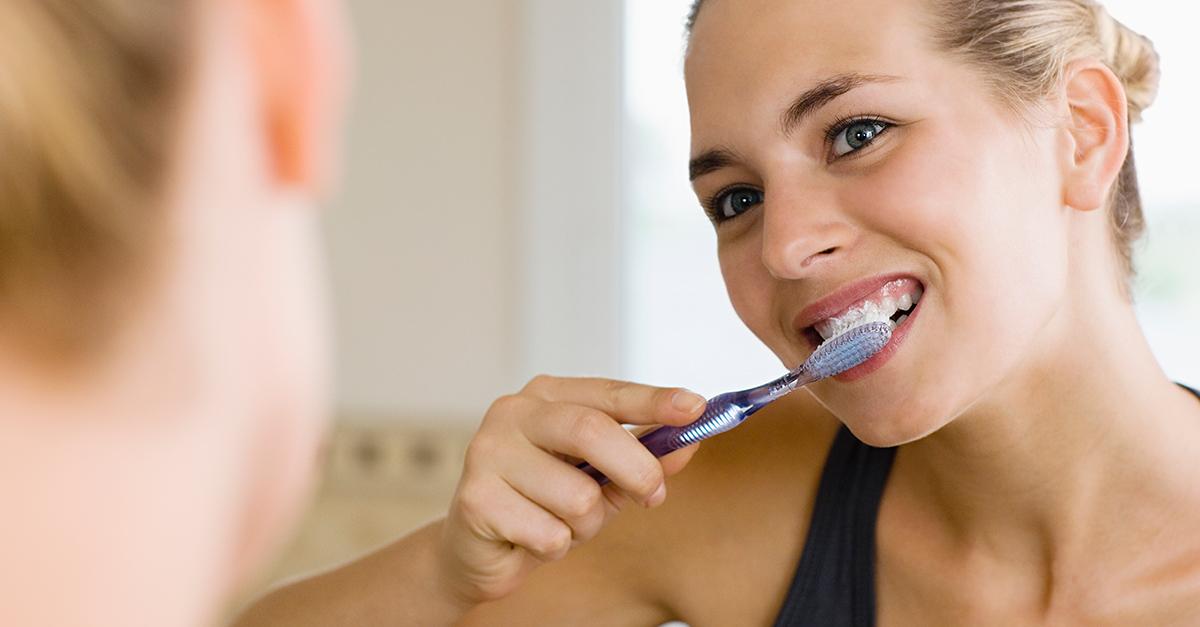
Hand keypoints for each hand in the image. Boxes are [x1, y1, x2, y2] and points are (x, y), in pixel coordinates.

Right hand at [436, 376, 706, 606]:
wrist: (475, 549)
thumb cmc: (543, 503)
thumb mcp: (600, 477)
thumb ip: (642, 458)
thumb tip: (689, 444)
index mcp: (546, 396)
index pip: (609, 394)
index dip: (654, 401)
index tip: (696, 408)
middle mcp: (513, 413)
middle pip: (591, 431)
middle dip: (636, 469)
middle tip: (653, 495)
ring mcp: (487, 452)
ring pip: (577, 496)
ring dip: (586, 524)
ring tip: (562, 523)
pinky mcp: (475, 499)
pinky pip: (549, 534)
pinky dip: (555, 547)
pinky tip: (531, 538)